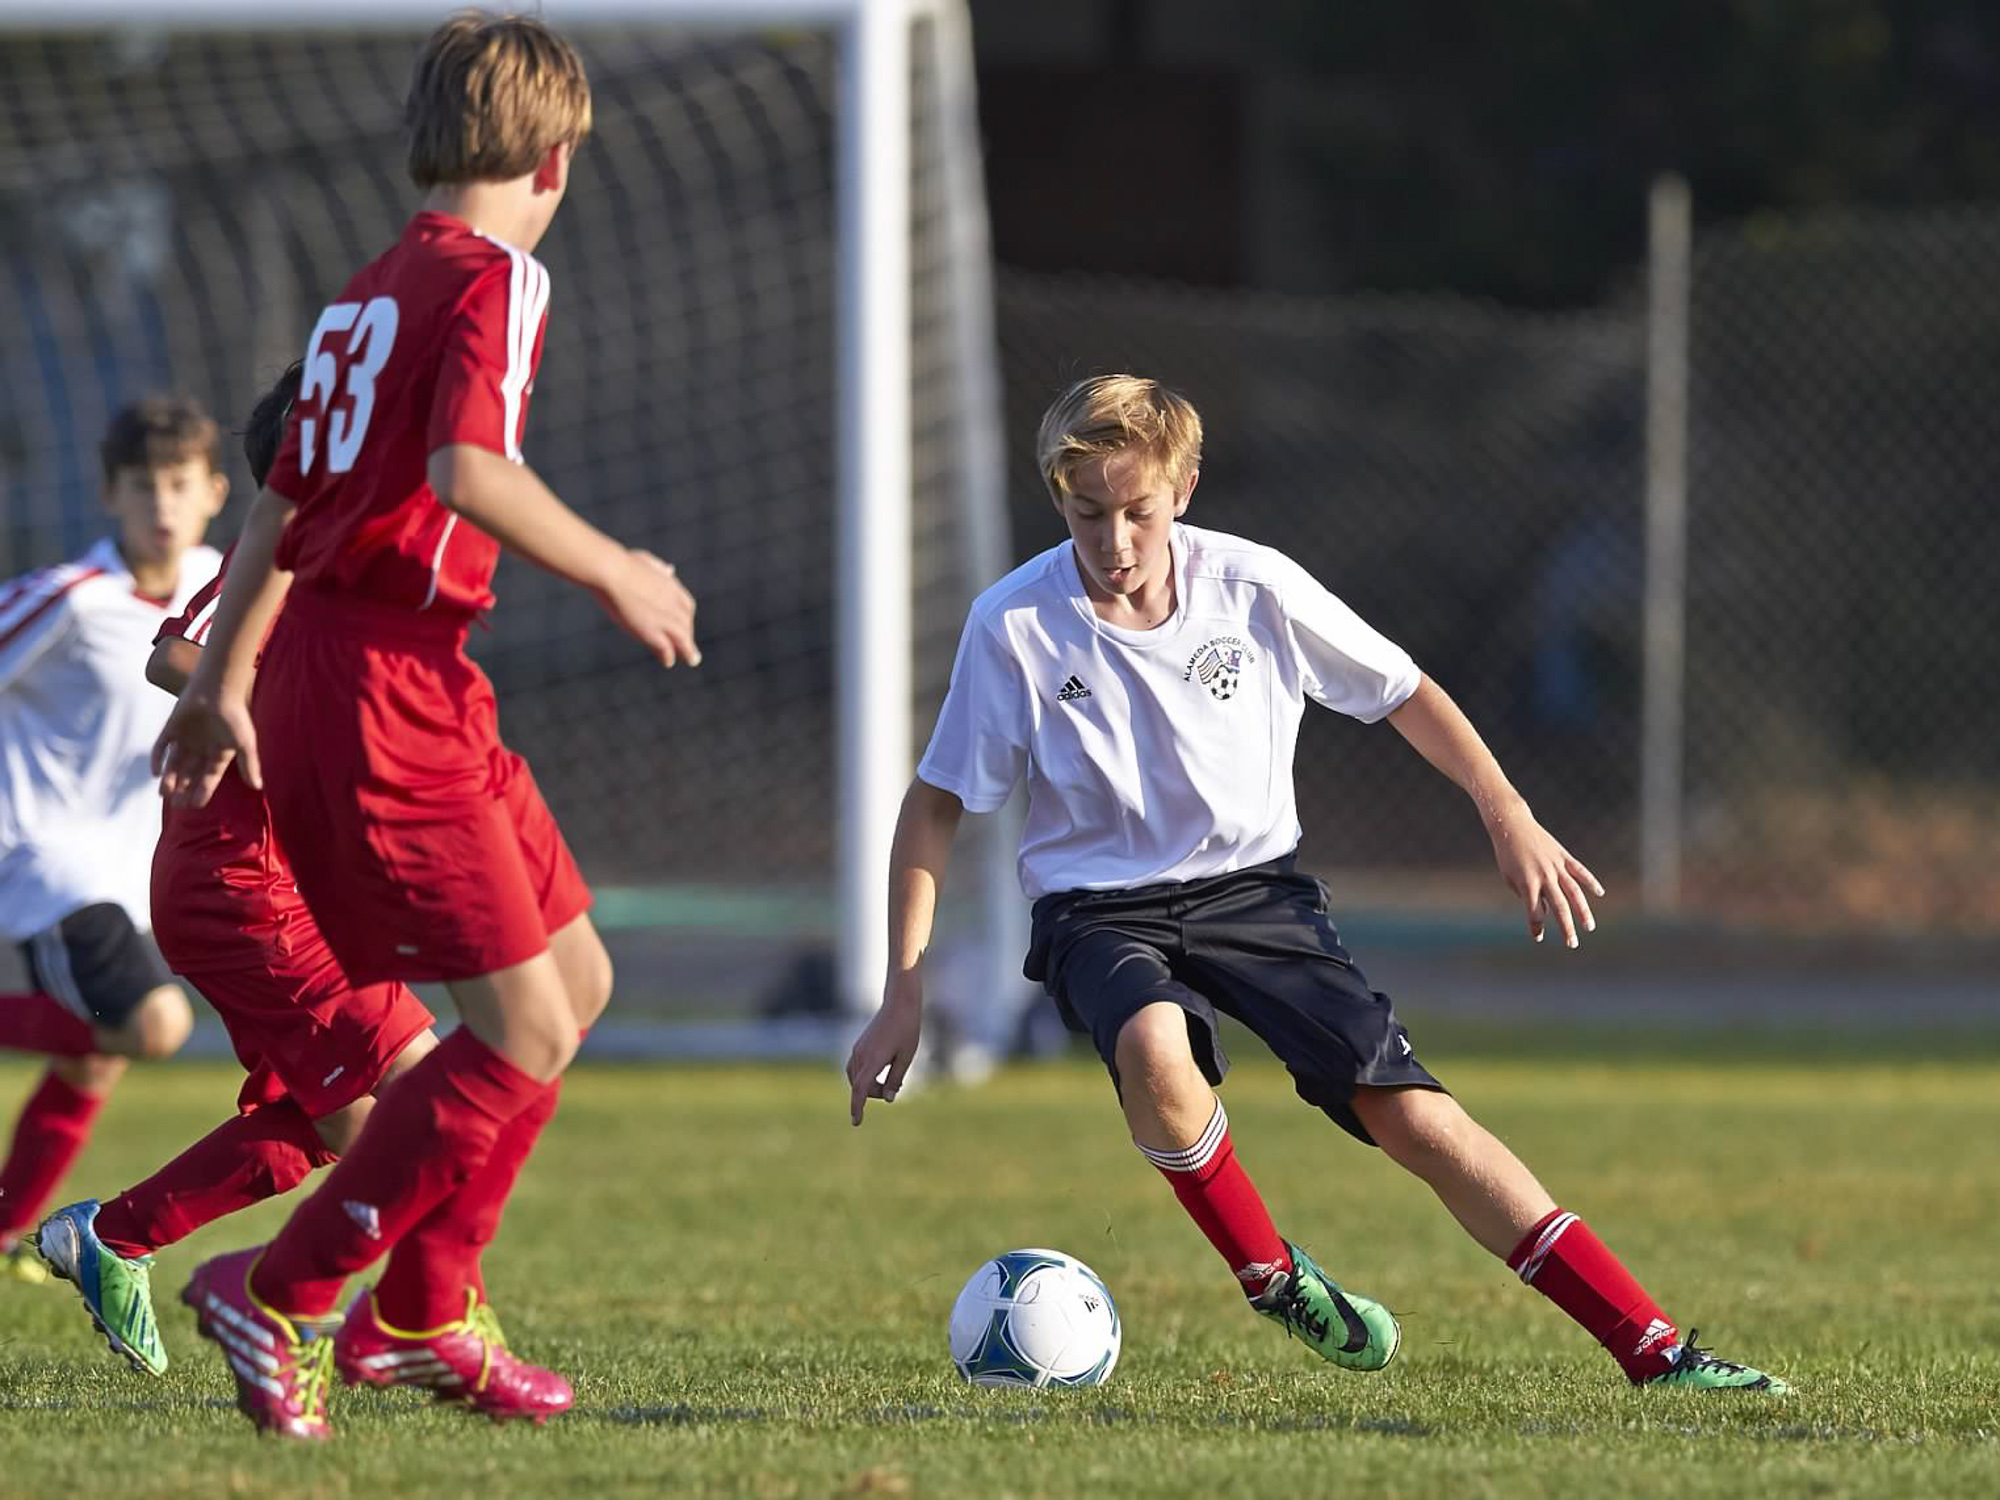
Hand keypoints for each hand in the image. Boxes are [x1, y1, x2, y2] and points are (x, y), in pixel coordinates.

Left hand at [152, 688, 257, 806]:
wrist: (217, 689)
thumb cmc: (234, 716)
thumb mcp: (245, 743)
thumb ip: (249, 765)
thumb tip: (258, 787)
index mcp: (219, 753)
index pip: (210, 777)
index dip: (203, 791)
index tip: (196, 805)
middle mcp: (201, 748)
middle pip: (190, 774)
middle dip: (184, 789)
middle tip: (178, 805)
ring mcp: (185, 739)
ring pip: (174, 764)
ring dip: (170, 779)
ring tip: (164, 793)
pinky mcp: (171, 729)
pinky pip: (161, 747)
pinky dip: (157, 759)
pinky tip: (156, 772)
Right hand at [595, 549, 700, 667]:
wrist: (610, 571)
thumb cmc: (620, 563)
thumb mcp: (645, 561)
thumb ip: (659, 568)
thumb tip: (670, 570)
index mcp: (670, 587)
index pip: (687, 606)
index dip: (686, 617)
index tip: (685, 625)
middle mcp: (672, 603)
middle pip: (686, 623)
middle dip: (687, 635)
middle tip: (688, 648)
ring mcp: (663, 618)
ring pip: (683, 638)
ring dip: (688, 651)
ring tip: (692, 660)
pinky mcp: (652, 629)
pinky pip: (666, 647)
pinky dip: (668, 655)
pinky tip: (667, 662)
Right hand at [845, 972, 922, 1125]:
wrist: (899, 1003)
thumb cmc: (907, 1029)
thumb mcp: (907, 1057)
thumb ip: (895, 1079)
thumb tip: (888, 1099)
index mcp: (873, 1060)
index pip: (860, 1090)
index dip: (857, 1107)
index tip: (856, 1122)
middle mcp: (861, 1055)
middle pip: (860, 1086)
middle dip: (874, 1093)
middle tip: (896, 1087)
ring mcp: (858, 1049)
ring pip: (856, 1077)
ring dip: (869, 1085)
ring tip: (891, 1080)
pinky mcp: (859, 1045)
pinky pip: (856, 1067)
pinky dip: (865, 1075)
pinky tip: (881, 1070)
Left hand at [1486, 807, 1603, 947]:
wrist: (1512, 826)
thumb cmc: (1508, 856)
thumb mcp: (1511, 878)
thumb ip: (1528, 896)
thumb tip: (1547, 911)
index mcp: (1527, 883)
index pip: (1535, 911)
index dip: (1536, 926)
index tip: (1538, 937)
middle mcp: (1544, 876)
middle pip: (1559, 906)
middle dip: (1565, 926)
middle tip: (1572, 944)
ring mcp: (1556, 865)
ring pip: (1574, 891)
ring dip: (1583, 911)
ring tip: (1589, 927)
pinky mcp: (1563, 856)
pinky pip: (1580, 871)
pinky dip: (1591, 882)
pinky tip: (1599, 893)